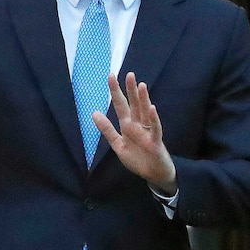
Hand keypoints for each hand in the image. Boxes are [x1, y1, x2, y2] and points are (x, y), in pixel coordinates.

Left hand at [93, 72, 176, 194]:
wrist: (154, 175)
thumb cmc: (138, 159)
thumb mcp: (118, 144)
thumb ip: (107, 129)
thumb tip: (94, 112)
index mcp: (128, 125)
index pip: (120, 105)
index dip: (116, 92)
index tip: (111, 76)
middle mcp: (138, 125)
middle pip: (134, 104)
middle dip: (130, 90)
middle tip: (128, 74)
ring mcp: (147, 132)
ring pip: (145, 112)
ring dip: (143, 99)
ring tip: (141, 85)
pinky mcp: (155, 142)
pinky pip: (155, 129)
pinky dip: (153, 119)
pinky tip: (151, 108)